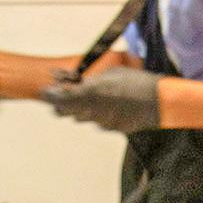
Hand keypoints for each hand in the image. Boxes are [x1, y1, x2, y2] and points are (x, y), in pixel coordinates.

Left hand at [40, 66, 162, 133]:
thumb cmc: (136, 81)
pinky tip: (112, 105)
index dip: (48, 95)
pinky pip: (98, 121)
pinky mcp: (111, 128)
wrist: (158, 101)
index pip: (57, 98)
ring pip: (81, 116)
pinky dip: (100, 113)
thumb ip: (91, 80)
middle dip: (61, 103)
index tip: (45, 91)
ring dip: (81, 108)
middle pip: (64, 112)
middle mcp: (91, 110)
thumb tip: (78, 82)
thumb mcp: (112, 73)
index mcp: (89, 92)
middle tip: (63, 94)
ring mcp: (101, 122)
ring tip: (92, 97)